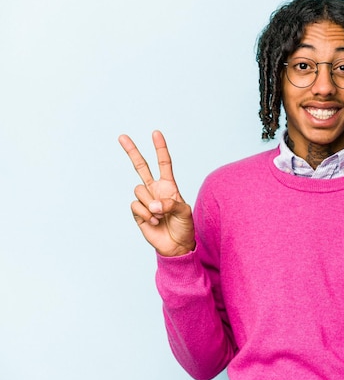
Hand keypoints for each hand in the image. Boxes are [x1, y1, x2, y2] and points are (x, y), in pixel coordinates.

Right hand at [119, 131, 195, 256]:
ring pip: (139, 190)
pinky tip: (154, 222)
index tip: (156, 133)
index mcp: (169, 186)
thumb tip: (153, 204)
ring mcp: (145, 200)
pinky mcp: (137, 212)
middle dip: (132, 151)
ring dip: (151, 204)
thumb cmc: (184, 227)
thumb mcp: (184, 212)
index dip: (160, 148)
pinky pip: (136, 205)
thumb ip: (171, 204)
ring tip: (161, 216)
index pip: (163, 163)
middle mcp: (155, 190)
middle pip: (141, 167)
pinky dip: (146, 214)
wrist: (176, 245)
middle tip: (122, 136)